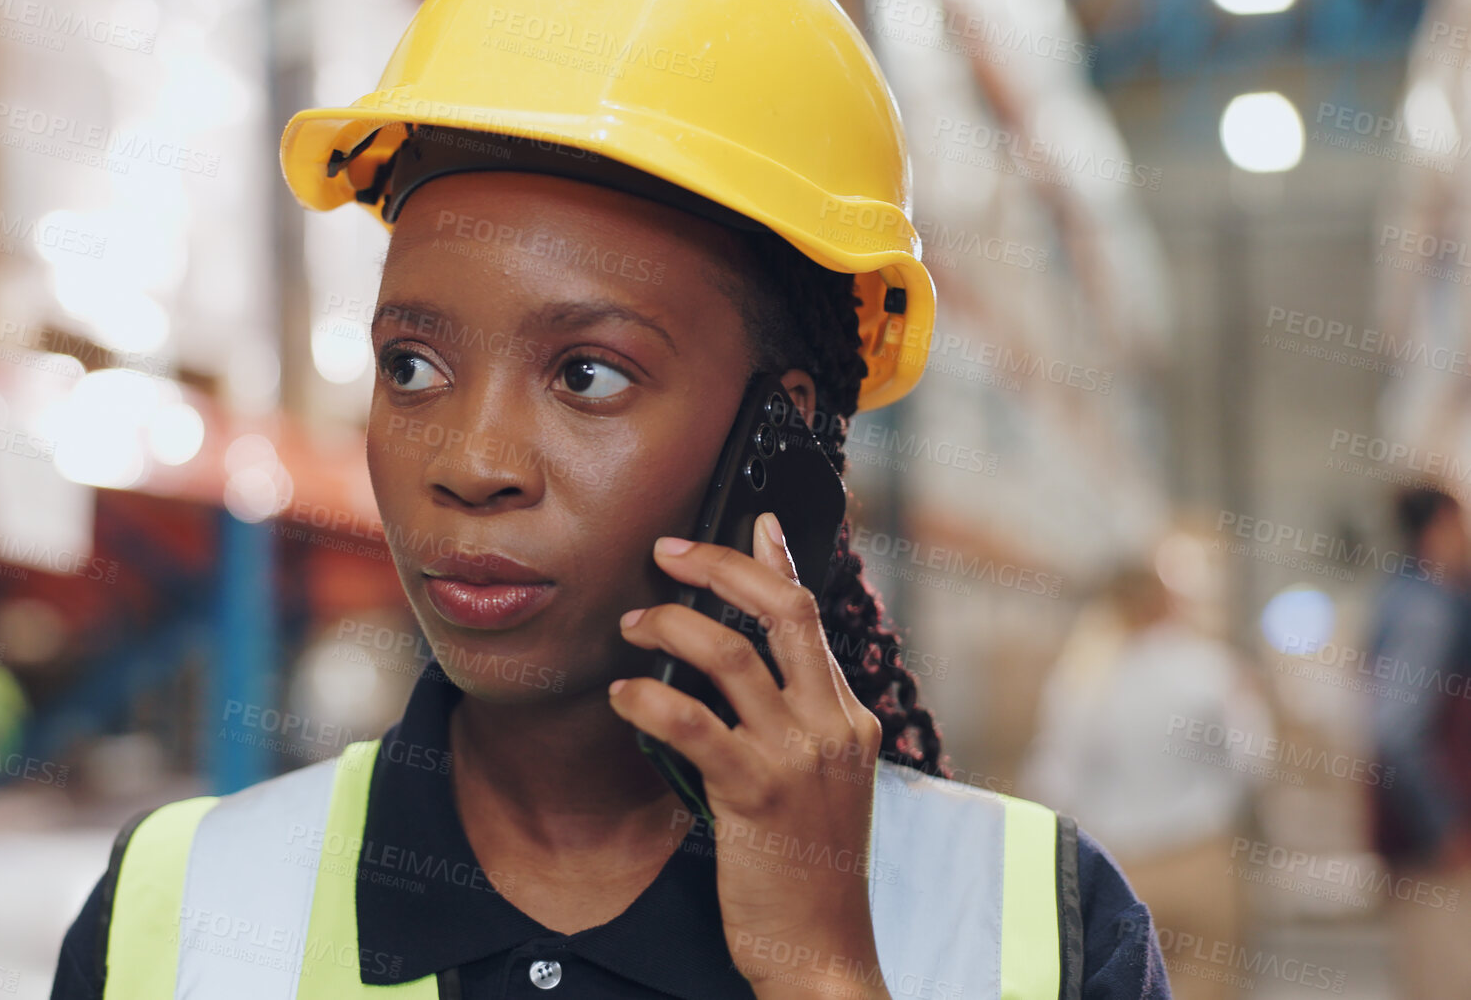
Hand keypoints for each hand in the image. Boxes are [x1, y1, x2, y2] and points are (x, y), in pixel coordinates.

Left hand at [608, 513, 890, 999]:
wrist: (824, 950)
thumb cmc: (809, 872)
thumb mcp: (820, 784)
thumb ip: (793, 723)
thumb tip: (750, 671)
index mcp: (850, 719)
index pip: (811, 617)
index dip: (778, 562)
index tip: (752, 522)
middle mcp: (833, 725)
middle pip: (782, 611)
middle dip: (719, 566)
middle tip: (665, 551)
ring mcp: (799, 757)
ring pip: (731, 655)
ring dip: (669, 627)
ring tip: (631, 627)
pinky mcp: (757, 794)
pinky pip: (692, 723)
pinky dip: (648, 699)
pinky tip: (623, 698)